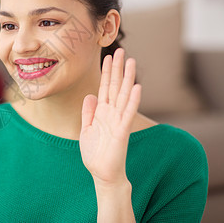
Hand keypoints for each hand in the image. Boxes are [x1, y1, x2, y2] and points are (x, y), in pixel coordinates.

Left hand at [79, 48, 141, 186]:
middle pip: (116, 86)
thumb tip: (90, 95)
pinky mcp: (122, 131)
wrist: (102, 173)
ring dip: (128, 78)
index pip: (105, 87)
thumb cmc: (95, 154)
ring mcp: (118, 121)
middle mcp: (111, 113)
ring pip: (123, 95)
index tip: (108, 56)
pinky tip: (137, 87)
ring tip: (131, 61)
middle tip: (122, 50)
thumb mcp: (86, 129)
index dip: (107, 72)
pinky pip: (128, 113)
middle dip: (118, 69)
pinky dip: (132, 100)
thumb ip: (88, 112)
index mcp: (102, 112)